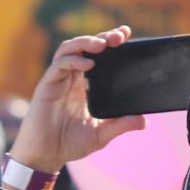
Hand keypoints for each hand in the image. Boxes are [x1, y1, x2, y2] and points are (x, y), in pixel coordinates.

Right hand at [13, 28, 148, 171]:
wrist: (45, 155)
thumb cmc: (69, 143)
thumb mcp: (101, 135)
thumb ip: (120, 125)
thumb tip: (144, 121)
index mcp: (85, 84)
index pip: (98, 55)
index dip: (109, 41)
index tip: (126, 34)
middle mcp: (72, 77)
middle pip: (86, 47)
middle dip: (102, 37)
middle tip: (119, 36)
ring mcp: (59, 79)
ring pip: (70, 49)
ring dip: (86, 42)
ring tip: (103, 44)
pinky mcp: (47, 85)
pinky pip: (59, 64)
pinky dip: (74, 60)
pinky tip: (88, 64)